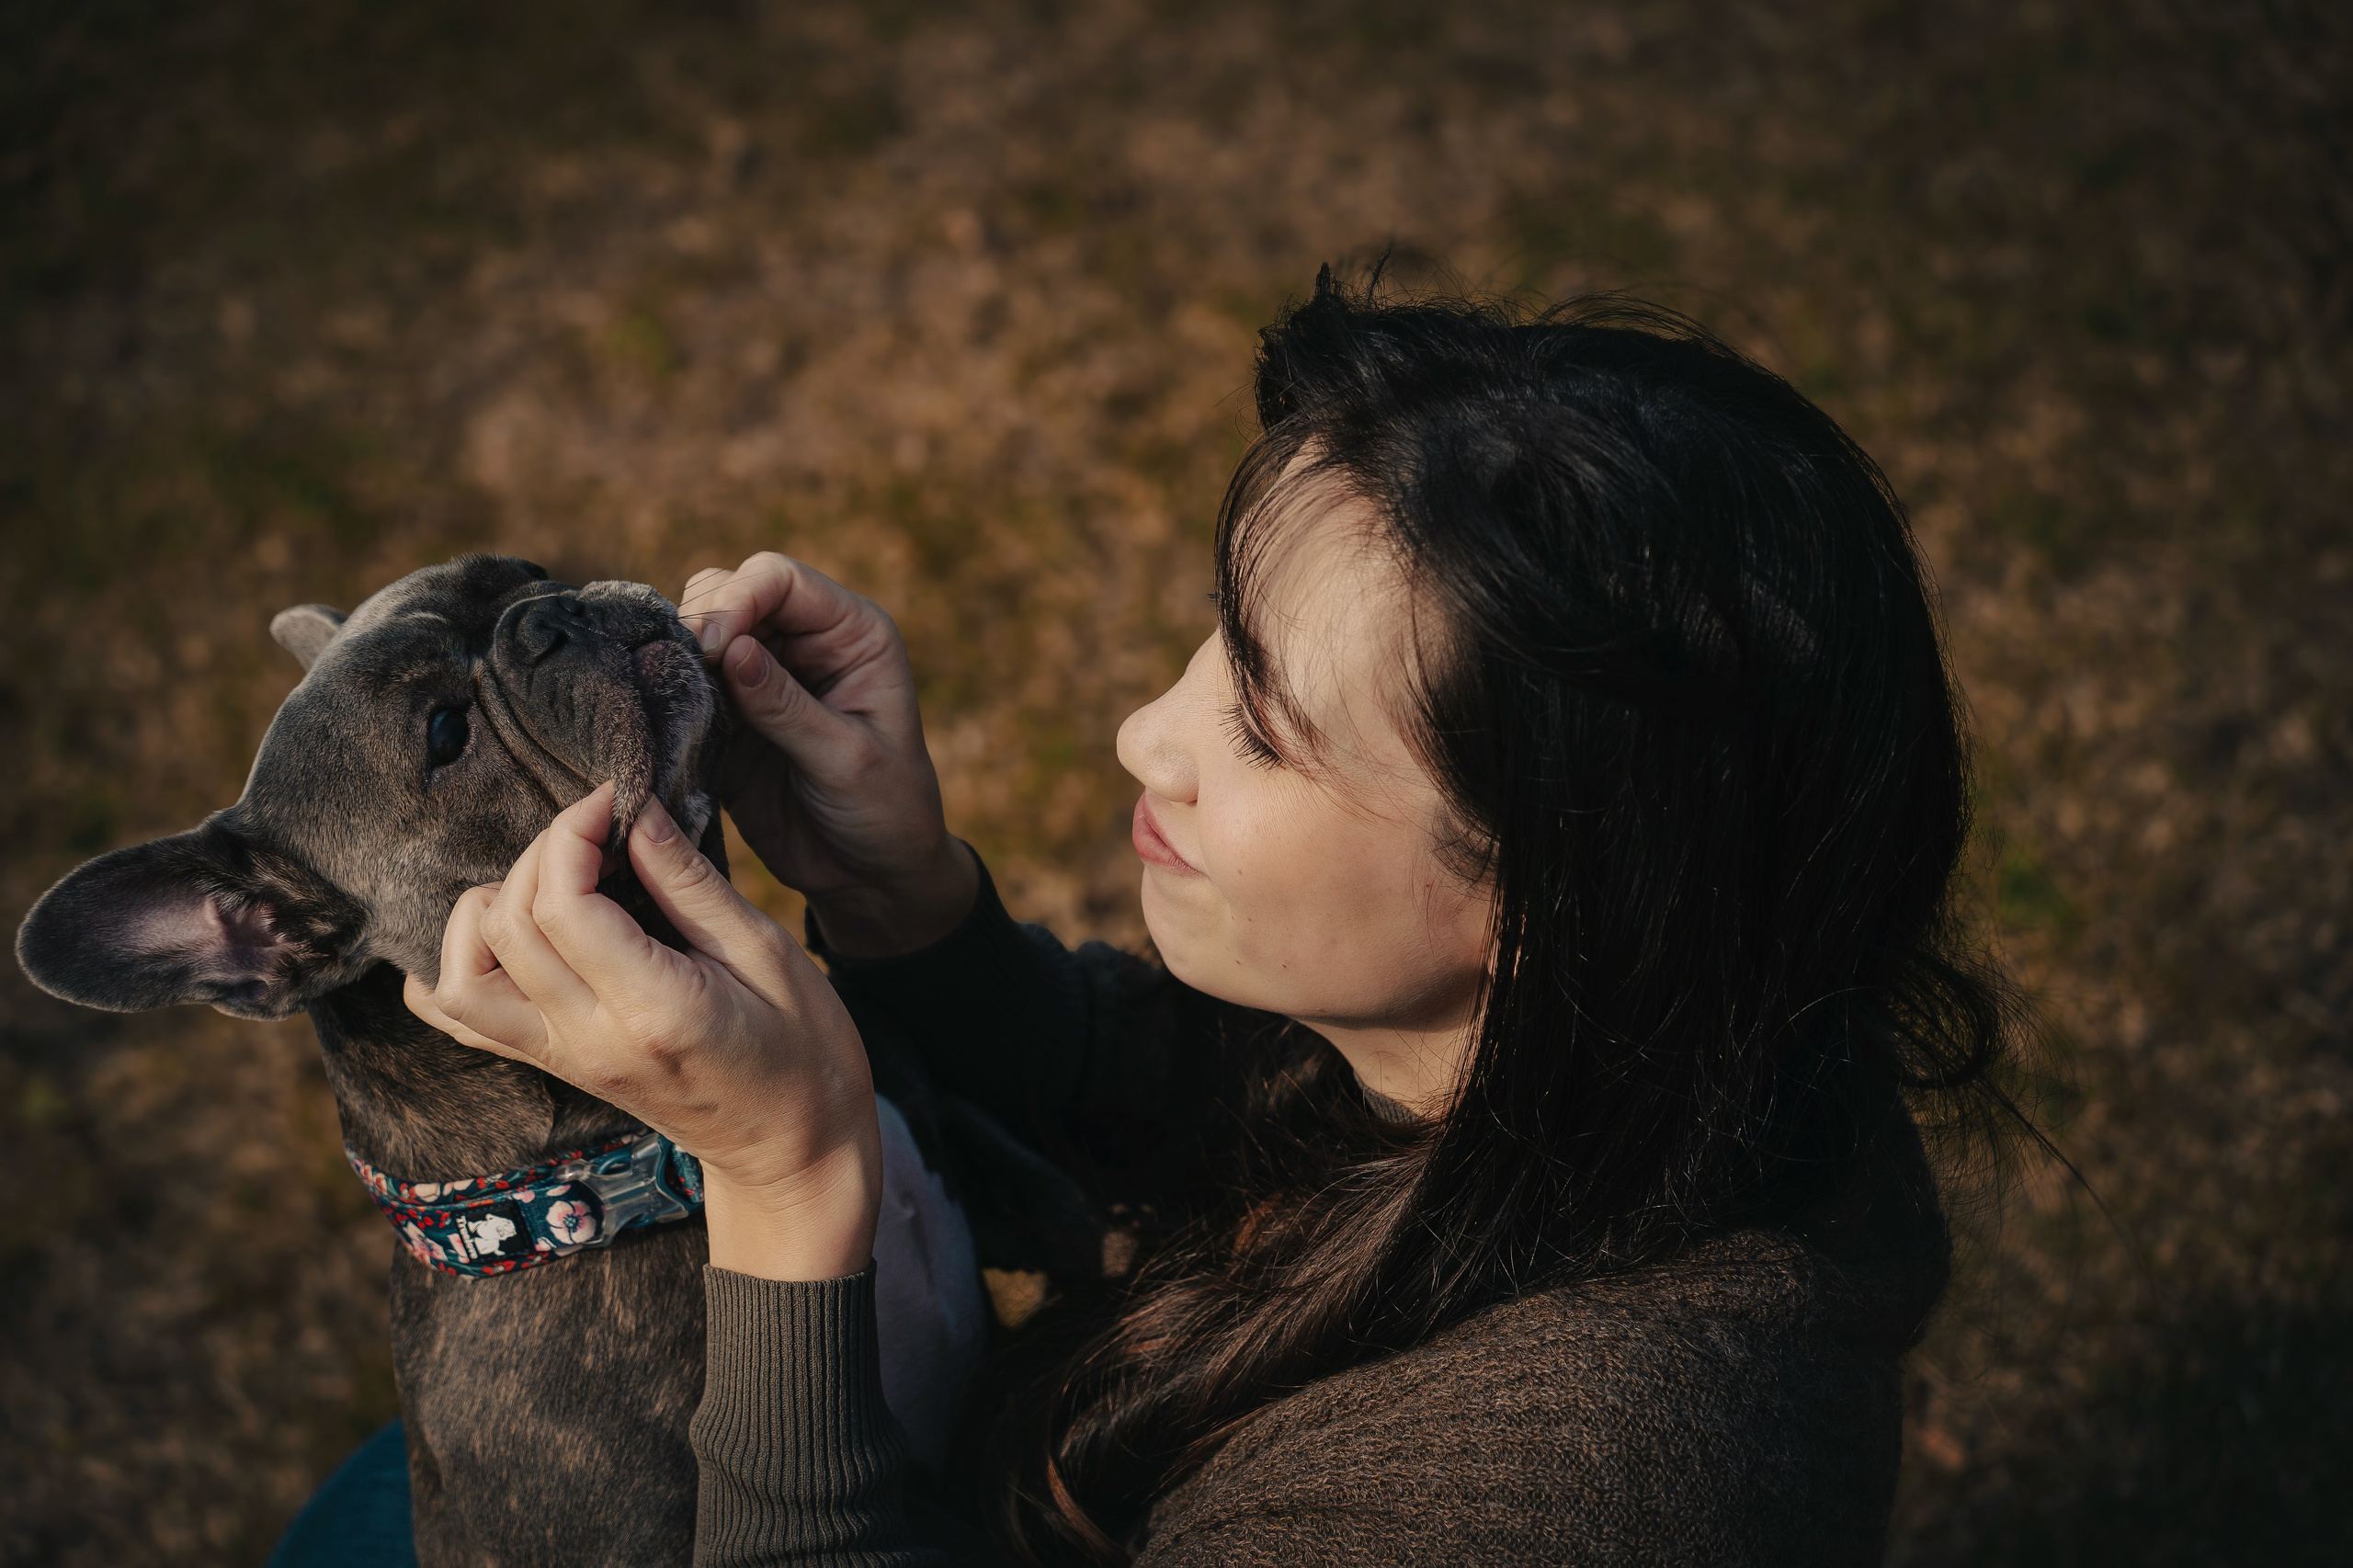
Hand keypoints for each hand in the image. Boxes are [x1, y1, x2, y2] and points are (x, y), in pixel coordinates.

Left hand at [403, 783, 878, 1281]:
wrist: (793, 1148)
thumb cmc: (803, 1050)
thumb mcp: (768, 952)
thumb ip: (690, 883)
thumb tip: (636, 810)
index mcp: (653, 1011)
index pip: (564, 905)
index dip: (576, 831)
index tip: (617, 799)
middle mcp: (588, 1040)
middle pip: (507, 924)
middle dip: (545, 853)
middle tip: (604, 831)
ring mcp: (561, 1059)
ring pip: (460, 972)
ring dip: (495, 905)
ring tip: (563, 881)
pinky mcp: (552, 1065)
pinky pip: (460, 1018)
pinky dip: (459, 961)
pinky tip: (510, 930)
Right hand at [679, 552, 977, 958]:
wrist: (871, 875)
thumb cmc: (885, 813)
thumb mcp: (846, 761)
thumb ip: (787, 706)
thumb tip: (727, 647)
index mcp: (852, 634)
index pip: (780, 579)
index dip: (738, 599)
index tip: (711, 647)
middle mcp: (806, 642)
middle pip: (730, 591)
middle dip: (699, 623)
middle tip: (685, 674)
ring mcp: (763, 676)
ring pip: (697, 631)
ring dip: (677, 655)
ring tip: (669, 695)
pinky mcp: (730, 716)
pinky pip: (683, 684)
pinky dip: (666, 693)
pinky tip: (658, 715)